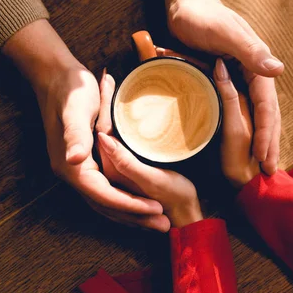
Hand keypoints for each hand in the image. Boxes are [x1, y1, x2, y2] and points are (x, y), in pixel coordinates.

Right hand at [1, 19, 168, 230]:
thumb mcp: (76, 108)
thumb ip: (76, 136)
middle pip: (107, 206)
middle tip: (164, 225)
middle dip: (135, 217)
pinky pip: (104, 191)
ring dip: (131, 214)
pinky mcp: (83, 164)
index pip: (105, 195)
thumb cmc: (71, 88)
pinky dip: (122, 201)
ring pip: (106, 202)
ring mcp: (76, 170)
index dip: (131, 205)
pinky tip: (139, 202)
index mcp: (71, 165)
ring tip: (157, 220)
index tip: (156, 209)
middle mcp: (72, 173)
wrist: (54, 75)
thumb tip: (76, 161)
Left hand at [96, 71, 202, 227]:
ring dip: (110, 109)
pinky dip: (118, 122)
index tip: (106, 81)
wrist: (190, 215)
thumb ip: (125, 161)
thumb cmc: (174, 197)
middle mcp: (112, 169)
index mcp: (112, 171)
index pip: (102, 131)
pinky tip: (123, 111)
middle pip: (103, 129)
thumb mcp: (152, 178)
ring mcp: (121, 169)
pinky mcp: (132, 169)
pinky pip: (119, 141)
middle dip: (104, 102)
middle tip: (106, 77)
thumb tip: (103, 138)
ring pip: (110, 133)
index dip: (103, 104)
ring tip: (111, 85)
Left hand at [162, 0, 281, 173]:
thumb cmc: (202, 16)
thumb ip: (251, 51)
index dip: (267, 134)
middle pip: (266, 113)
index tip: (264, 159)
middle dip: (270, 143)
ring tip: (261, 164)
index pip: (267, 106)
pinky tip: (242, 141)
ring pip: (255, 113)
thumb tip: (279, 71)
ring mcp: (241, 75)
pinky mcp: (227, 77)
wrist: (185, 2)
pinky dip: (245, 126)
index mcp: (258, 64)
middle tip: (269, 172)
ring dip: (261, 139)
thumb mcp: (225, 32)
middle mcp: (254, 71)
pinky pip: (240, 107)